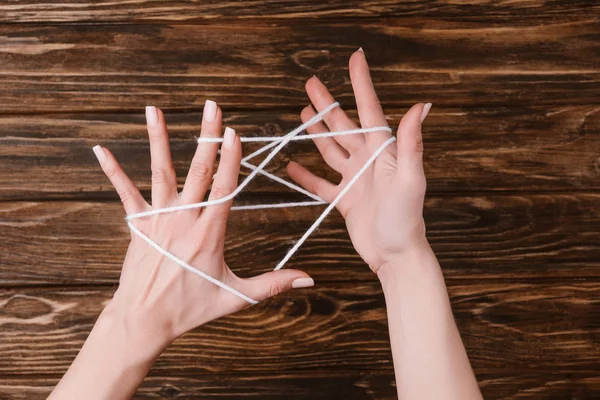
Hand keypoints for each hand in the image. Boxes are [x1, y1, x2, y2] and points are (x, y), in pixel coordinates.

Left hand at [93, 102, 312, 348]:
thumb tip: (308, 278)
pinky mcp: (138, 225)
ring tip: (155, 109)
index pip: (224, 188)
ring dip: (159, 139)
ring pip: (161, 172)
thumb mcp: (237, 297)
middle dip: (207, 136)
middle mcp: (184, 219)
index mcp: (210, 233)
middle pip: (198, 170)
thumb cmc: (192, 308)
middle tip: (212, 106)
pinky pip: (125, 193)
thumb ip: (273, 284)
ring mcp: (158, 219)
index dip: (230, 158)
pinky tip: (100, 149)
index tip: (233, 132)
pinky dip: (113, 171)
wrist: (145, 320)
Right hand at [286, 49, 430, 272]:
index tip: (355, 58)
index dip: (361, 83)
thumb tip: (422, 105)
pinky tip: (292, 165)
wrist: (396, 255)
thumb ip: (410, 143)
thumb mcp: (409, 178)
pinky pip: (321, 184)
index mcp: (383, 151)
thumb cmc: (406, 218)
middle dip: (327, 104)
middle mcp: (368, 161)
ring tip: (303, 113)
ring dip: (317, 132)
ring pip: (331, 149)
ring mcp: (355, 180)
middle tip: (311, 84)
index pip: (369, 110)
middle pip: (343, 126)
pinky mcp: (344, 200)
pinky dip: (306, 175)